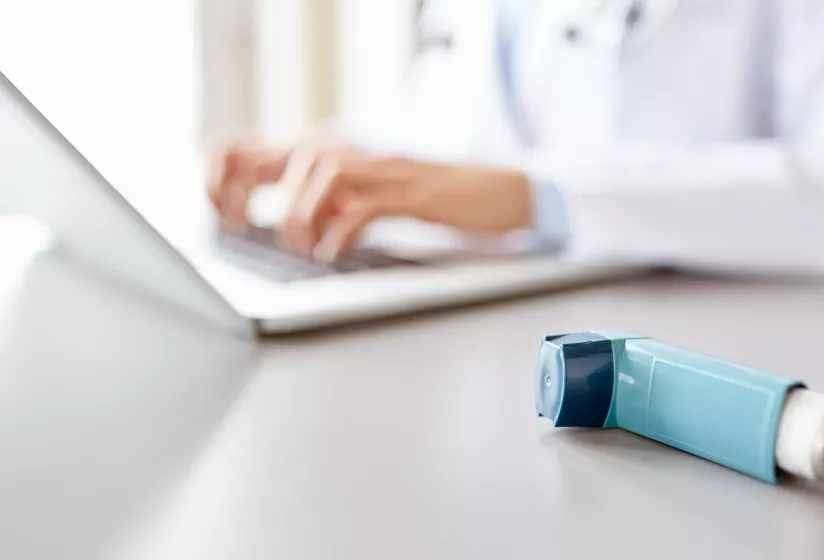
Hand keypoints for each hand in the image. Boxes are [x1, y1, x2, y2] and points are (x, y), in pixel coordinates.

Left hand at [207, 137, 532, 258]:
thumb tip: (294, 226)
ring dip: (300, 211)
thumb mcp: (371, 196)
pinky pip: (368, 205)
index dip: (233, 172)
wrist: (496, 191)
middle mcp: (358, 154)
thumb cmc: (433, 197)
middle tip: (239, 226)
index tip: (222, 210)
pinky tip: (334, 251)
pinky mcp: (414, 194)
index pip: (271, 147)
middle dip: (248, 187)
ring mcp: (386, 171)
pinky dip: (343, 230)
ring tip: (299, 244)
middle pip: (286, 153)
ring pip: (324, 171)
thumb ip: (332, 203)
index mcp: (342, 154)